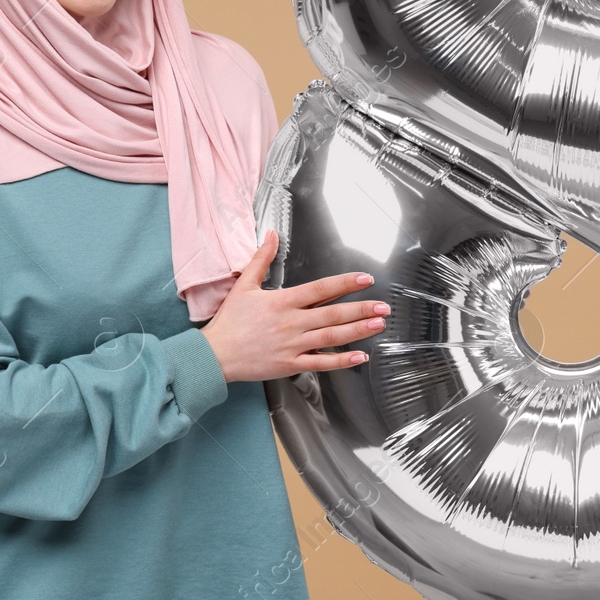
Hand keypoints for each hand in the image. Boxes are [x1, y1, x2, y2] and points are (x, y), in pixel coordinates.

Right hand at [199, 228, 386, 382]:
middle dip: (361, 309)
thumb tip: (272, 234)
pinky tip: (360, 355)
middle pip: (333, 314)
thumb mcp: (244, 285)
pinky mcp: (291, 364)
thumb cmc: (230, 321)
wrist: (215, 354)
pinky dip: (342, 361)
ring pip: (331, 337)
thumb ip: (262, 259)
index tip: (365, 278)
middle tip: (383, 306)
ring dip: (357, 330)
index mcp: (283, 302)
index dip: (345, 283)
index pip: (320, 289)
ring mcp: (293, 345)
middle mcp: (292, 323)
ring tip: (378, 325)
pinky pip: (321, 363)